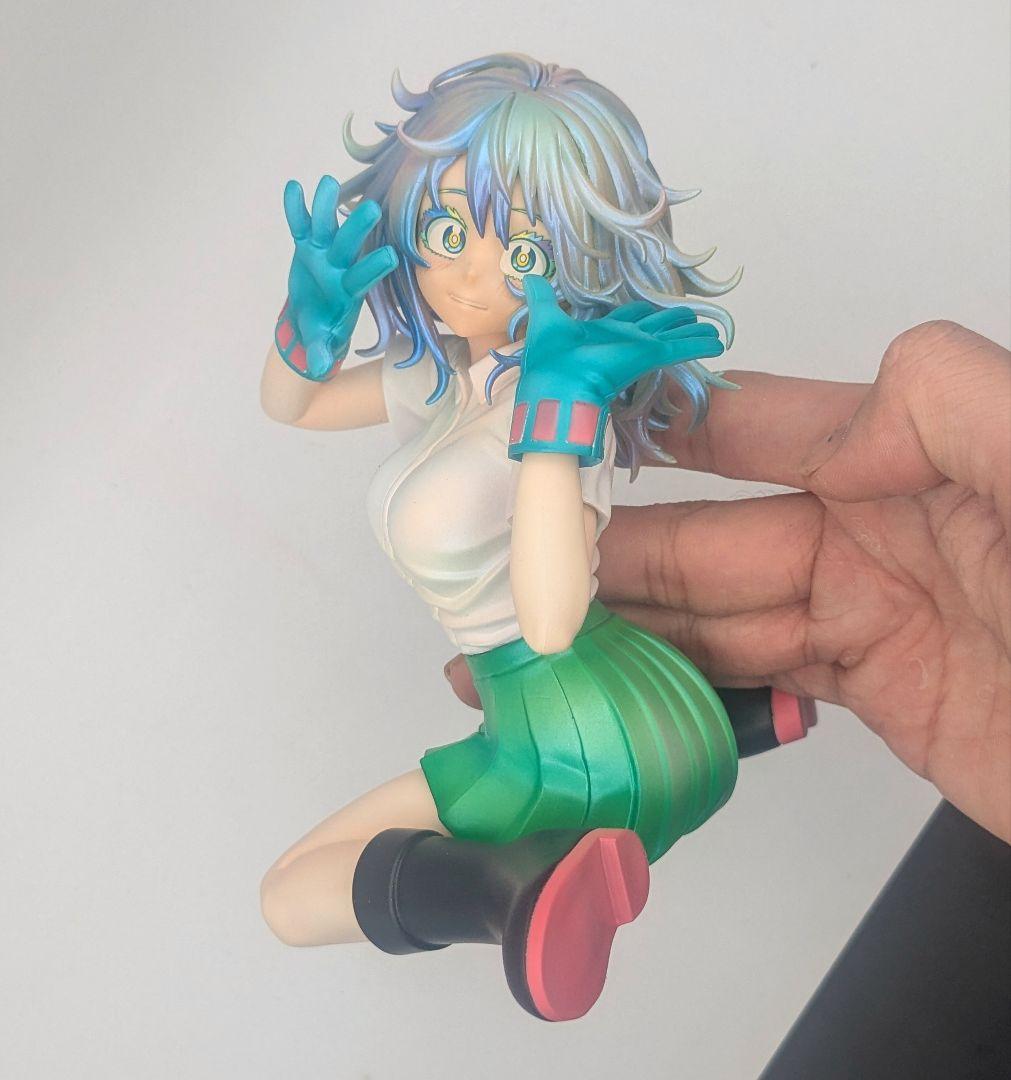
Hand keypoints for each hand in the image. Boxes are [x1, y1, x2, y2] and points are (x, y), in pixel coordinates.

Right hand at [276, 176, 397, 379]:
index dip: (375, 266)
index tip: (390, 254)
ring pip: (326, 227)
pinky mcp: (305, 246)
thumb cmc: (321, 331)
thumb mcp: (321, 343)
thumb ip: (321, 352)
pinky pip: (300, 225)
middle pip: (349, 245)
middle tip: (373, 207)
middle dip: (358, 228)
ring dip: (327, 206)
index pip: (364, 277)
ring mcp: (322, 254)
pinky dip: (297, 209)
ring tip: (328, 182)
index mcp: (348, 291)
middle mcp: (339, 267)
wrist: (310, 318)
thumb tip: (320, 368)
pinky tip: (293, 187)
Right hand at [450, 321, 1010, 842]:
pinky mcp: (871, 695)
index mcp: (896, 461)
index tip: (560, 434)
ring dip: (625, 630)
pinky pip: (754, 680)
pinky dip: (685, 685)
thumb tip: (851, 396)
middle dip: (606, 552)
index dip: (650, 429)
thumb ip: (954, 403)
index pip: (743, 432)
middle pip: (703, 537)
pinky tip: (620, 694)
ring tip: (536, 648)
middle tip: (513, 575)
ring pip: (715, 615)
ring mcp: (863, 615)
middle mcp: (866, 529)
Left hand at [509, 278, 725, 463]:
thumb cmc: (548, 360)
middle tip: (692, 315)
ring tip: (712, 331)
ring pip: (673, 336)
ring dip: (693, 332)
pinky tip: (717, 342)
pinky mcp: (649, 356)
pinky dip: (699, 344)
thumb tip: (528, 276)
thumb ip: (541, 298)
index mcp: (603, 333)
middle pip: (657, 326)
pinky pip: (680, 347)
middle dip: (674, 320)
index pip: (629, 318)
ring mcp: (639, 349)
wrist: (555, 387)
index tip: (654, 307)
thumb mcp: (544, 320)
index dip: (642, 311)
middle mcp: (624, 341)